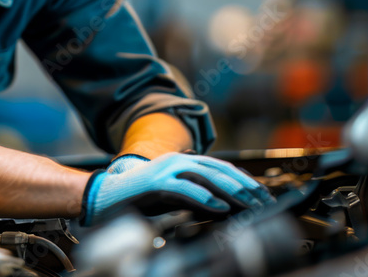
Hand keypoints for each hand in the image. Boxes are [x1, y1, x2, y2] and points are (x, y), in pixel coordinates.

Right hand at [82, 152, 275, 225]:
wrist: (105, 197)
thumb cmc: (140, 199)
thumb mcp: (174, 196)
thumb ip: (196, 196)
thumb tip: (225, 206)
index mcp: (183, 161)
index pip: (221, 167)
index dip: (244, 180)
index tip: (262, 195)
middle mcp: (177, 160)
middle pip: (219, 170)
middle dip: (244, 186)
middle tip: (263, 201)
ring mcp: (166, 169)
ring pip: (207, 176)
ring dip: (231, 191)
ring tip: (249, 204)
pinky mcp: (156, 182)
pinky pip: (185, 188)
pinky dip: (205, 197)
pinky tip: (221, 207)